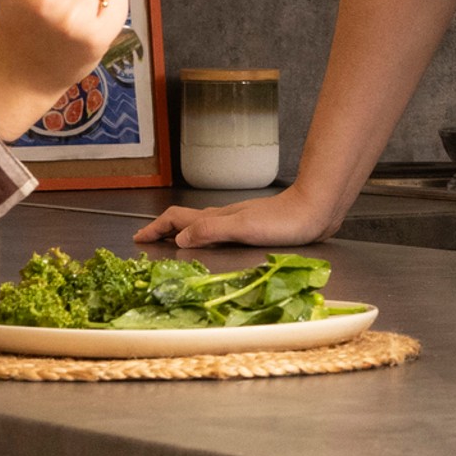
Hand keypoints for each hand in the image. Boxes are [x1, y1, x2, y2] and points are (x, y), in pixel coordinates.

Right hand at [137, 189, 334, 250]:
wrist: (316, 209)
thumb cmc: (284, 220)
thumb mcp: (243, 228)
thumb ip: (211, 231)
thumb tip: (181, 238)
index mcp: (218, 218)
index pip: (178, 220)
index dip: (156, 228)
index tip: (139, 237)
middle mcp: (225, 217)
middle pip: (186, 220)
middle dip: (163, 230)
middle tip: (148, 240)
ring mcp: (239, 221)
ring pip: (201, 225)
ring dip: (182, 233)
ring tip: (172, 244)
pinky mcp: (253, 227)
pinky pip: (218, 231)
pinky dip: (204, 237)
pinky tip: (213, 245)